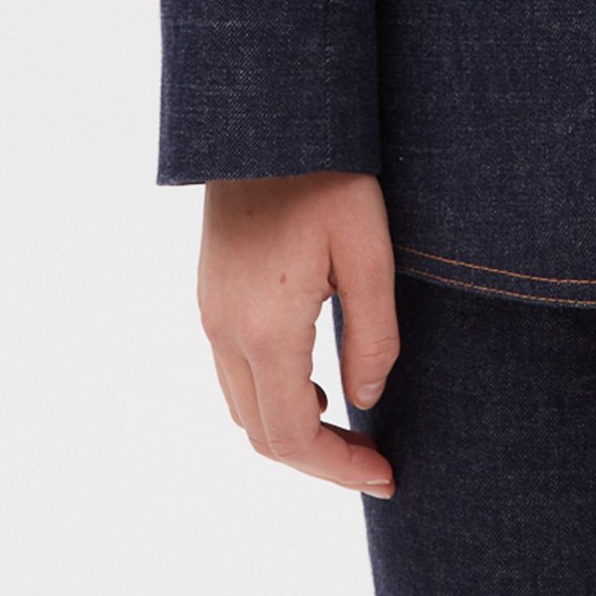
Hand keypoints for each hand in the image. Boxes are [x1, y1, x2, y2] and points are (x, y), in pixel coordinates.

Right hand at [198, 172, 399, 495]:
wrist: (266, 119)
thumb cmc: (326, 174)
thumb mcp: (369, 249)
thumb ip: (373, 333)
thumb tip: (366, 398)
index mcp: (265, 329)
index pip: (292, 436)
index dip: (338, 469)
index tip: (384, 477)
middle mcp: (225, 331)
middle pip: (262, 433)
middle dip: (319, 458)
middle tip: (374, 459)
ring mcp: (210, 313)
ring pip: (243, 406)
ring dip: (292, 429)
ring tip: (349, 426)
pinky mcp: (211, 294)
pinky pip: (234, 371)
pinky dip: (273, 396)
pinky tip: (315, 380)